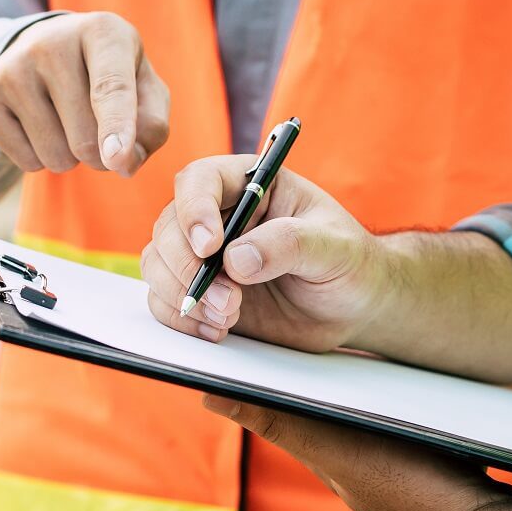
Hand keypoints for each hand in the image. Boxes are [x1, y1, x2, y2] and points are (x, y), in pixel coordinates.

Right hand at [0, 12, 168, 175]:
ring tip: (66, 120)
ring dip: (70, 156)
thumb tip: (122, 163)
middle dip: (100, 153)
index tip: (117, 159)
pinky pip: (25, 161)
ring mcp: (10, 67)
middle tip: (96, 125)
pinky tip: (39, 123)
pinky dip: (40, 158)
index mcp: (102, 31)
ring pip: (55, 155)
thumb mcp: (145, 89)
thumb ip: (152, 126)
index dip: (117, 127)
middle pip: (85, 137)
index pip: (111, 88)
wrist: (49, 49)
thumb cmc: (110, 77)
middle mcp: (50, 42)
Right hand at [141, 155, 384, 350]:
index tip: (211, 247)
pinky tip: (217, 330)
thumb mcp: (335, 248)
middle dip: (189, 268)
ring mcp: (205, 256)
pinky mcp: (200, 292)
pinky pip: (164, 301)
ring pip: (158, 264)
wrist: (353, 308)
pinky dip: (181, 319)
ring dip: (183, 295)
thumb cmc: (351, 263)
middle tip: (228, 301)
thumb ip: (292, 245)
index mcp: (252, 185)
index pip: (201, 180)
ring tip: (228, 317)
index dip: (195, 210)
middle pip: (169, 227)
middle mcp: (220, 215)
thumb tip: (237, 260)